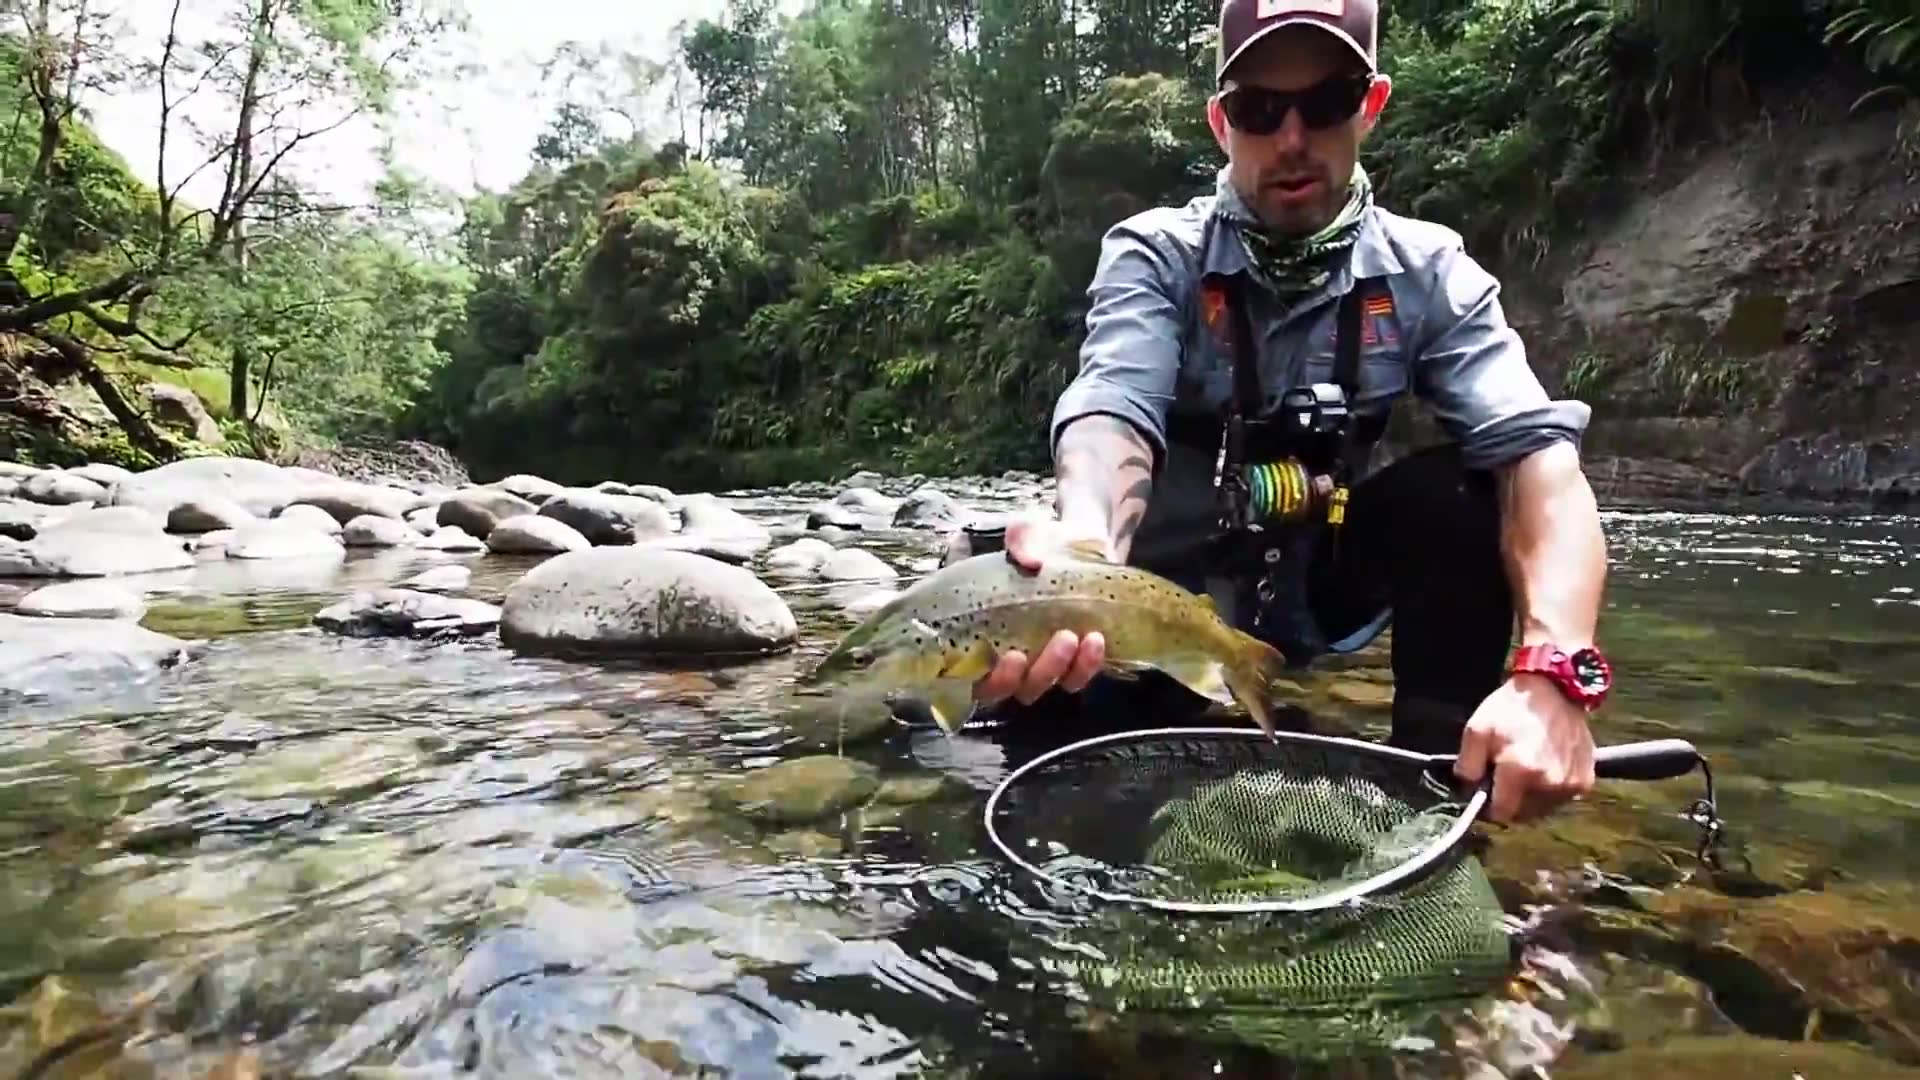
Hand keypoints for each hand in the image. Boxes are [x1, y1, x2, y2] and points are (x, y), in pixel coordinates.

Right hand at [971, 514, 1108, 707]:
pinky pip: (1075, 678)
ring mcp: (1036, 663)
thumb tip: (1029, 560)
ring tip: (1077, 638)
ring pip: (1042, 686)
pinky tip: (1096, 641)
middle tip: (1060, 639)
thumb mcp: (1030, 533)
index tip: (1012, 655)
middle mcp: (1003, 656)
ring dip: (1060, 669)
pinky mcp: (1069, 663)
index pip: (971, 675)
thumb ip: (1022, 539)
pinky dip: (1087, 666)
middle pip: (1010, 689)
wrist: (1084, 539)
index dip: (990, 677)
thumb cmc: (1044, 543)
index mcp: (979, 629)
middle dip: (1036, 673)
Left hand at [1452, 674, 1595, 823]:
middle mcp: (1548, 783)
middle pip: (1522, 815)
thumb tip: (1468, 793)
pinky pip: (1561, 799)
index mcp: (1519, 771)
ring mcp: (1570, 784)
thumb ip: (1467, 767)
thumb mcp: (1476, 730)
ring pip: (1542, 809)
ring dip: (1531, 798)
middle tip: (1506, 777)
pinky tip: (1545, 767)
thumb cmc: (1512, 708)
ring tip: (1526, 770)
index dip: (1490, 807)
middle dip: (1510, 801)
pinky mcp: (1585, 780)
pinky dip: (1551, 791)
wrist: (1555, 689)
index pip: (1501, 814)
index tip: (1487, 792)